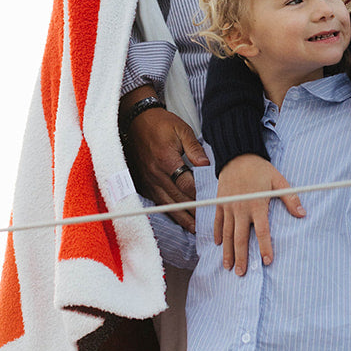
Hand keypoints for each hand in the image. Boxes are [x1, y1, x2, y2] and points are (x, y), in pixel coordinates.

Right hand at [121, 97, 207, 231]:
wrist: (137, 121)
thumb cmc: (161, 124)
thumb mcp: (181, 129)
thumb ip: (195, 148)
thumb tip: (206, 165)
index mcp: (166, 160)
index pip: (187, 185)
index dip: (201, 195)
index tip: (214, 203)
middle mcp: (156, 174)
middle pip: (178, 200)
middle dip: (194, 213)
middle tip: (210, 224)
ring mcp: (149, 181)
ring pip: (167, 205)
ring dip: (182, 218)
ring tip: (196, 229)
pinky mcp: (144, 184)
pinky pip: (158, 202)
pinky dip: (169, 212)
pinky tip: (179, 219)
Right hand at [214, 155, 304, 274]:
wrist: (237, 155)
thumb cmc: (260, 169)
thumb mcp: (278, 180)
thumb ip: (290, 198)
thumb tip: (302, 214)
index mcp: (257, 205)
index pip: (262, 231)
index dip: (265, 247)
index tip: (267, 261)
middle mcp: (241, 208)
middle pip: (241, 238)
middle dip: (241, 257)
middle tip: (241, 273)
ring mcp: (229, 207)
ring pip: (227, 234)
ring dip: (228, 251)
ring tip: (228, 267)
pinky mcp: (220, 203)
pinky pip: (218, 222)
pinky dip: (218, 234)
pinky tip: (219, 246)